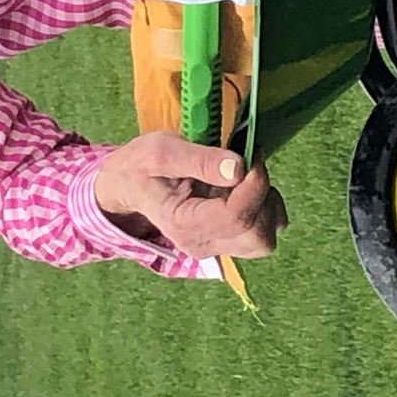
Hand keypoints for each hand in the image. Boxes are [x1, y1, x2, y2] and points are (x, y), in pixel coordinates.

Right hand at [92, 129, 285, 260]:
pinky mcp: (227, 240)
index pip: (236, 217)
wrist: (130, 183)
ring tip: (246, 176)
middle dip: (262, 197)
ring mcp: (216, 246)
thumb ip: (200, 160)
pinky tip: (246, 188)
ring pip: (264, 238)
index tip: (250, 153)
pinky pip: (264, 232)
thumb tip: (239, 169)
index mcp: (183, 225)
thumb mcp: (162, 150)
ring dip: (266, 204)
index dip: (254, 184)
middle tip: (249, 164)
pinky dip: (266, 209)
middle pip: (257, 236)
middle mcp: (202, 244)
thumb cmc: (143, 164)